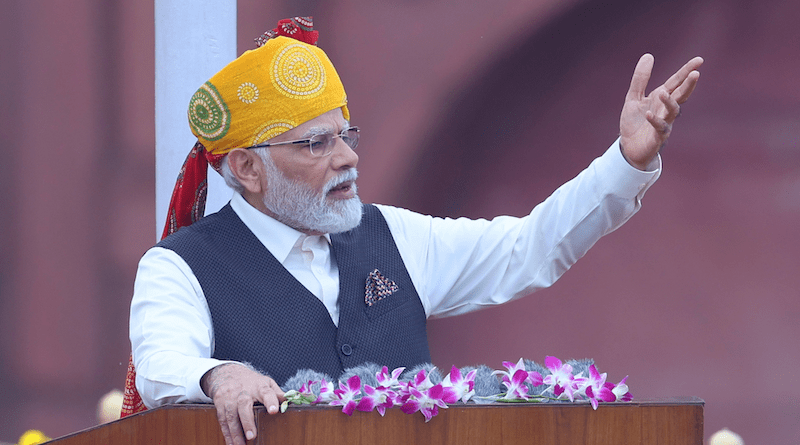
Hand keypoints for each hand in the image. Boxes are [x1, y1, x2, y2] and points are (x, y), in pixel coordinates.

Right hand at [201, 363, 285, 444]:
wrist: (226, 373)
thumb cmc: (251, 382)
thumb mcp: (266, 383)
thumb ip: (278, 393)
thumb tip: (293, 399)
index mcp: (259, 386)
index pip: (266, 392)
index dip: (271, 401)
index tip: (274, 411)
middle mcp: (243, 391)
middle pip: (244, 404)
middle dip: (247, 421)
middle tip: (252, 436)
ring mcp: (230, 397)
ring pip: (231, 414)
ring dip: (235, 432)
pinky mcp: (219, 403)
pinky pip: (222, 420)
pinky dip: (226, 433)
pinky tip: (231, 443)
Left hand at [619, 54, 702, 169]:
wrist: (628, 147)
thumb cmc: (634, 122)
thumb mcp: (634, 97)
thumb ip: (640, 79)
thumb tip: (648, 55)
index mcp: (661, 97)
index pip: (676, 82)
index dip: (686, 71)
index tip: (699, 60)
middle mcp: (666, 108)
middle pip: (681, 95)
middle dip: (688, 85)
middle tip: (696, 74)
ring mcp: (665, 122)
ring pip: (673, 111)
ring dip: (670, 102)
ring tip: (662, 92)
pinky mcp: (658, 136)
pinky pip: (660, 128)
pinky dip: (654, 120)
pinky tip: (648, 114)